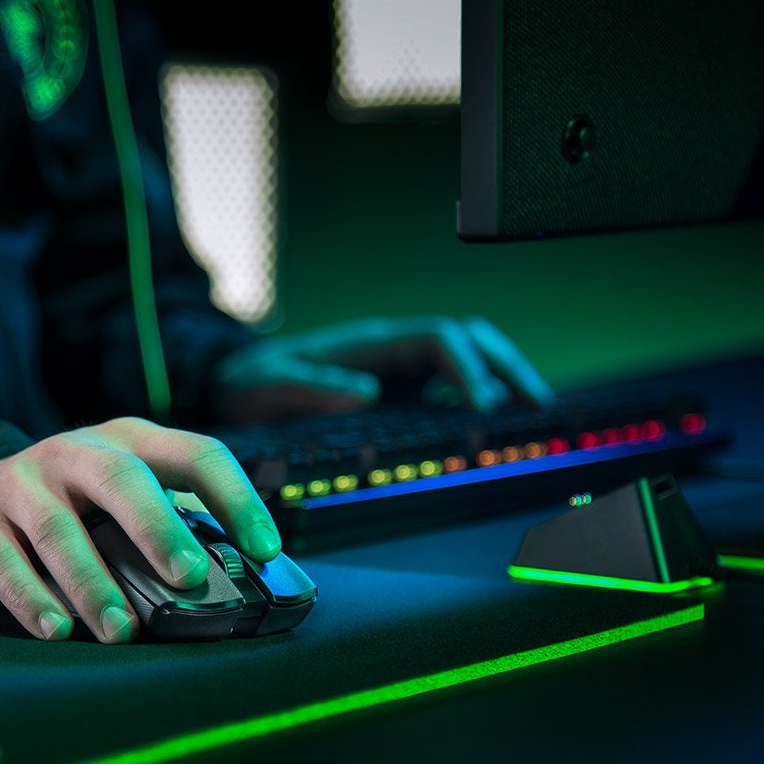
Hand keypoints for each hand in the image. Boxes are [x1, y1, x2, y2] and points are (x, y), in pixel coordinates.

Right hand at [0, 417, 280, 642]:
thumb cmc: (74, 515)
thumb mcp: (123, 507)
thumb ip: (171, 529)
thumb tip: (240, 585)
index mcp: (128, 443)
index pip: (194, 454)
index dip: (234, 497)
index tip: (265, 549)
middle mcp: (74, 452)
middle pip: (120, 479)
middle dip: (157, 527)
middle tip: (187, 576)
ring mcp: (20, 482)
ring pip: (58, 527)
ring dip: (94, 583)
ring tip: (122, 631)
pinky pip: (4, 561)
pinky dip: (32, 598)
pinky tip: (57, 631)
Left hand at [210, 315, 553, 424]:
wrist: (226, 382)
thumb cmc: (247, 382)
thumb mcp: (269, 385)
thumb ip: (311, 387)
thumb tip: (364, 394)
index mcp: (369, 343)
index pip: (439, 339)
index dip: (468, 367)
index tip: (485, 404)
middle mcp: (389, 350)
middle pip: (467, 339)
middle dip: (506, 365)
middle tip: (538, 402)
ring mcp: (394, 367)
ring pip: (464, 357)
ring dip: (499, 377)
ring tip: (531, 412)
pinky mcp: (392, 389)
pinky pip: (445, 384)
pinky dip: (474, 397)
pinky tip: (484, 425)